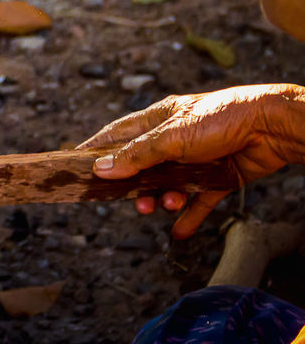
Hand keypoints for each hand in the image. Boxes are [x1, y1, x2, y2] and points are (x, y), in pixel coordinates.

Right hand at [78, 84, 304, 238]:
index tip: (75, 162)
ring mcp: (198, 157)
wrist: (273, 126)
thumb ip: (136, 155)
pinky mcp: (220, 176)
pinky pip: (199, 200)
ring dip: (162, 198)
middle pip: (143, 164)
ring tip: (163, 206)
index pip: (118, 134)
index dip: (97, 148)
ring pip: (169, 183)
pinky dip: (189, 215)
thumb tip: (100, 169)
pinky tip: (180, 231)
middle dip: (134, 184)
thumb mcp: (171, 137)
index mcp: (159, 119)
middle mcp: (176, 137)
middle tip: (129, 201)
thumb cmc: (222, 118)